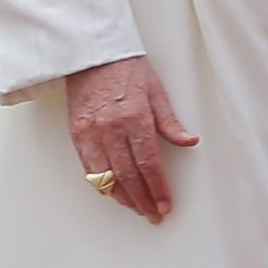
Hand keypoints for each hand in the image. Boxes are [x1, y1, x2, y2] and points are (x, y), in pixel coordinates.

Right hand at [65, 55, 197, 223]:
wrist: (92, 53)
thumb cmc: (126, 69)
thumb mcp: (156, 92)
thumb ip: (171, 123)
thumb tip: (190, 142)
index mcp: (136, 117)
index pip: (149, 163)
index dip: (158, 188)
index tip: (165, 204)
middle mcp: (112, 128)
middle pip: (129, 175)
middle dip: (143, 200)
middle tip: (153, 214)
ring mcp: (92, 132)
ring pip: (108, 177)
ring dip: (123, 197)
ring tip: (137, 208)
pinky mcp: (77, 134)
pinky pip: (90, 168)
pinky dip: (103, 184)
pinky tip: (114, 192)